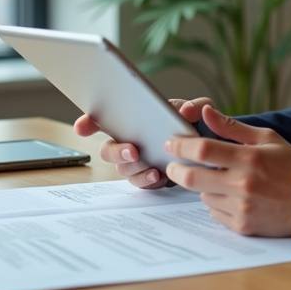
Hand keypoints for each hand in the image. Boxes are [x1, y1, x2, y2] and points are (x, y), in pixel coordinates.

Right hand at [73, 97, 215, 188]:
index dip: (88, 123)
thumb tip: (186, 111)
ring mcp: (137, 161)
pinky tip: (159, 175)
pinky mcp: (148, 177)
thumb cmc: (195, 124)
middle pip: (108, 150)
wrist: (208, 149)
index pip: (103, 119)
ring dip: (135, 169)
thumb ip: (195, 106)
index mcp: (134, 119)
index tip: (82, 127)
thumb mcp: (198, 110)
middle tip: (132, 151)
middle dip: (116, 152)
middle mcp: (129, 141)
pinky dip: (149, 180)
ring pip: (124, 169)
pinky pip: (141, 183)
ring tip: (152, 168)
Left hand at [164, 106, 290, 237]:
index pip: (203, 149)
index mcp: (248, 158)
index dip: (181, 145)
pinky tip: (233, 197)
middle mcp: (242, 184)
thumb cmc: (290, 165)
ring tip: (220, 179)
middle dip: (176, 170)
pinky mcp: (242, 226)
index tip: (171, 143)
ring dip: (204, 186)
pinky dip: (217, 203)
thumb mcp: (266, 138)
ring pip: (203, 195)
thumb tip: (205, 112)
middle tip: (174, 166)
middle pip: (192, 177)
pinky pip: (215, 212)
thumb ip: (232, 127)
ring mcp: (241, 208)